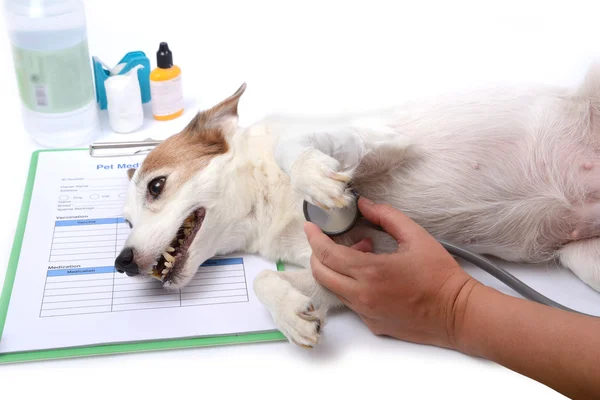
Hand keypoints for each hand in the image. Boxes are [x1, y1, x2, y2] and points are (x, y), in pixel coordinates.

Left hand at [304, 197, 477, 349]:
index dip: (314, 238)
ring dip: (337, 269)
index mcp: (370, 272)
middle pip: (321, 274)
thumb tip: (364, 204)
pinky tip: (372, 277)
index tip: (310, 227)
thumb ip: (386, 216)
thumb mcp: (416, 236)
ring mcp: (366, 313)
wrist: (458, 314)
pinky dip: (351, 286)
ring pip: (334, 289)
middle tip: (330, 240)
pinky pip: (350, 303)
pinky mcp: (373, 324)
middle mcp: (362, 296)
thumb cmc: (440, 274)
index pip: (327, 254)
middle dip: (318, 254)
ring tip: (363, 254)